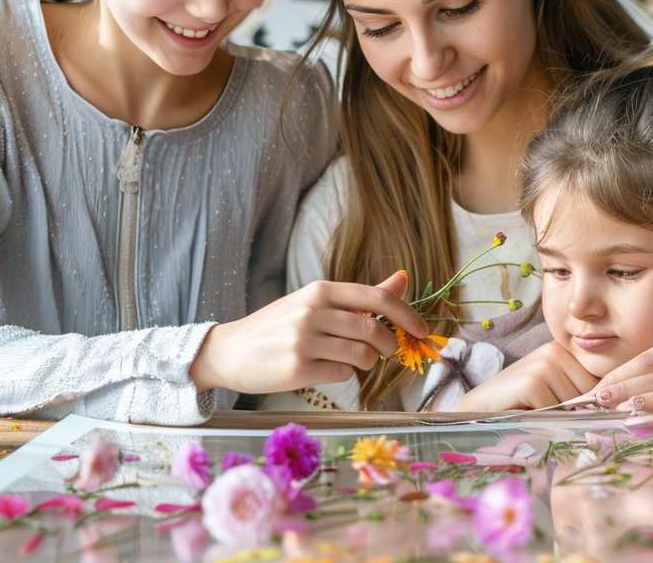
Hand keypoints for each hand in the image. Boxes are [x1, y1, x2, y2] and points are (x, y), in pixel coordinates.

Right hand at [189, 272, 427, 394]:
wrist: (229, 350)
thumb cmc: (278, 327)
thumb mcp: (315, 303)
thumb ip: (360, 296)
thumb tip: (404, 278)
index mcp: (319, 291)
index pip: (376, 297)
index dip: (407, 314)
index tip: (423, 330)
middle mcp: (312, 311)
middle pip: (374, 329)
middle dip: (389, 345)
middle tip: (385, 351)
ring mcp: (304, 340)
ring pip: (363, 356)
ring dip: (367, 363)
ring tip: (350, 360)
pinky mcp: (297, 368)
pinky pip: (342, 375)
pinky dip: (342, 376)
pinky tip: (322, 370)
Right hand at [453, 341, 598, 411]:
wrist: (480, 406)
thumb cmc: (519, 402)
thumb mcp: (553, 389)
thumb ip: (578, 389)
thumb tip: (612, 404)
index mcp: (563, 351)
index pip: (597, 382)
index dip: (586, 402)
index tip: (565, 407)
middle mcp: (555, 351)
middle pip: (588, 393)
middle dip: (572, 409)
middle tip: (545, 408)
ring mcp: (542, 364)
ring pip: (573, 403)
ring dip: (556, 414)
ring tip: (534, 408)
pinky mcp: (531, 381)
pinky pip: (554, 410)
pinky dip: (542, 418)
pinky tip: (524, 410)